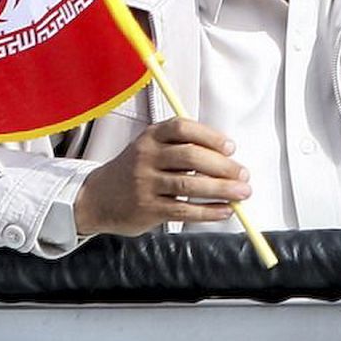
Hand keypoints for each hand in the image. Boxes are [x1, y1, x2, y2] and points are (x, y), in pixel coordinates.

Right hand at [73, 117, 251, 235]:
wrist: (96, 198)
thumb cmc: (134, 170)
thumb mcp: (151, 148)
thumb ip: (182, 146)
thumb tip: (227, 158)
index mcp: (151, 137)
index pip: (183, 128)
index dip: (211, 137)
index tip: (231, 148)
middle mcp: (146, 157)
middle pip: (191, 158)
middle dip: (223, 167)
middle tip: (243, 175)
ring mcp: (145, 184)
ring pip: (190, 186)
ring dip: (222, 190)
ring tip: (241, 193)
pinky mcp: (147, 209)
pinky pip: (184, 211)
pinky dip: (209, 211)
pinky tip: (224, 210)